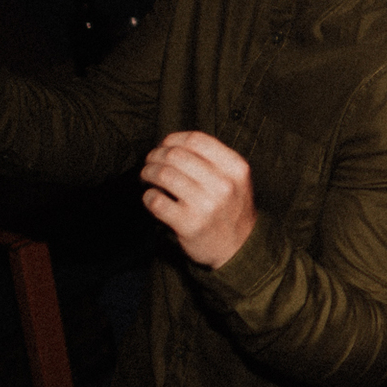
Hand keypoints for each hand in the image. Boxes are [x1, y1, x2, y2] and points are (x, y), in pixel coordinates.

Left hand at [140, 131, 256, 268]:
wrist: (239, 248)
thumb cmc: (232, 208)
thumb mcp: (236, 179)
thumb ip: (213, 160)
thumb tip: (171, 145)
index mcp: (236, 168)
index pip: (196, 139)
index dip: (173, 139)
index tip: (164, 145)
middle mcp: (223, 185)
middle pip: (176, 155)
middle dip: (156, 155)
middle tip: (150, 161)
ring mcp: (206, 206)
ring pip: (163, 175)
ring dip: (148, 173)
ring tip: (146, 176)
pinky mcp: (189, 225)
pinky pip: (156, 202)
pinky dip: (148, 196)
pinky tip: (151, 197)